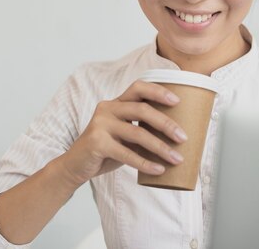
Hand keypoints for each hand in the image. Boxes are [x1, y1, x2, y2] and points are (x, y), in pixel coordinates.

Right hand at [55, 80, 187, 186]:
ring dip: (161, 147)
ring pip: (137, 133)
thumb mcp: (124, 135)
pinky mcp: (96, 143)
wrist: (75, 165)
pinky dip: (145, 163)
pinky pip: (126, 153)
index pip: (138, 88)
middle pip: (142, 110)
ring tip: (177, 159)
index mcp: (115, 103)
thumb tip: (177, 136)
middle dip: (166, 124)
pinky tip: (159, 170)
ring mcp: (100, 124)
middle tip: (183, 138)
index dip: (158, 91)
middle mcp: (107, 108)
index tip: (178, 101)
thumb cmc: (106, 149)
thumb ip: (141, 129)